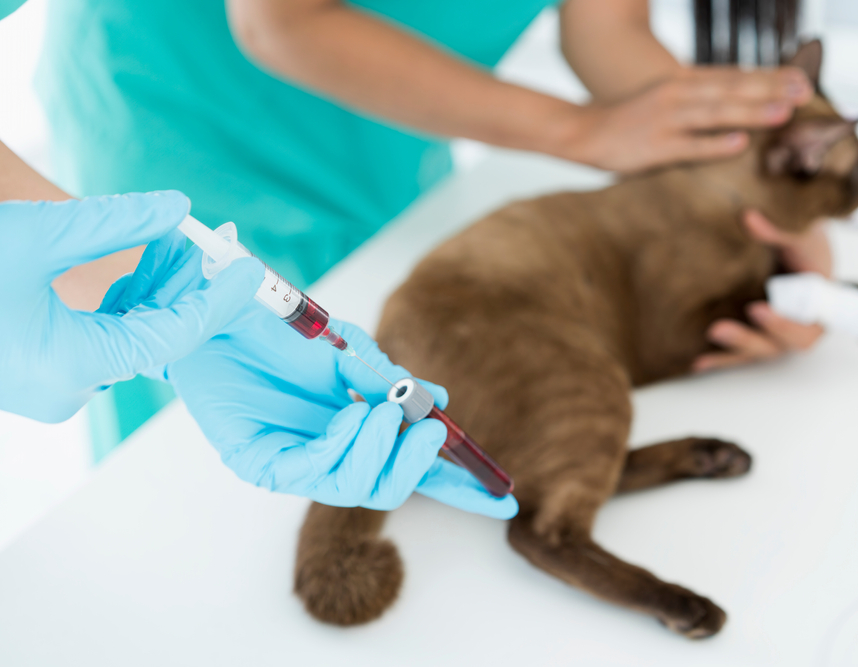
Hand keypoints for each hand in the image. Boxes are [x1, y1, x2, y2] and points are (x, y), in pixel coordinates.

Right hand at [0, 193, 261, 422]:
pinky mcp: (38, 372)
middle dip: (184, 285)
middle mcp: (66, 388)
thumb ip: (113, 223)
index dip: (217, 298)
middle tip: (211, 243)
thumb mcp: (36, 235)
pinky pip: (98, 339)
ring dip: (152, 289)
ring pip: (126, 335)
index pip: (176, 334)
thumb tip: (177, 206)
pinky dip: (121, 304)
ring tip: (174, 240)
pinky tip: (138, 263)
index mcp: (73, 368)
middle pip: (155, 334)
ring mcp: (50, 384)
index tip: (248, 268)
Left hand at [136, 262, 517, 517]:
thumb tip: (443, 404)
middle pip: (390, 490)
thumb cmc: (278, 332)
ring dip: (380, 450)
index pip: (413, 467)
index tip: (503, 498)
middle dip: (418, 467)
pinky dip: (345, 445)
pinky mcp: (260, 463)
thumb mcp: (347, 350)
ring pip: (355, 488)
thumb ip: (388, 379)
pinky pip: (314, 472)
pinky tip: (353, 413)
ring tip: (383, 411)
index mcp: (357, 432)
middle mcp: (330, 454)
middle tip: (432, 433)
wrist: (217, 312)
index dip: (459, 485)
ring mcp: (296, 463)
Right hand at [558, 66, 812, 172]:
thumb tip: (736, 113)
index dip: (768, 77)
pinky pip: (689, 147)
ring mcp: (666, 121)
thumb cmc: (629, 120)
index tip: (802, 81)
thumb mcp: (665, 100)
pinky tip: (739, 145)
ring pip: (715, 114)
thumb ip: (697, 101)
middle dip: (770, 91)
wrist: (582, 131)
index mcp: (682, 83)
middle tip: (806, 94)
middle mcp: (678, 95)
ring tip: (782, 114)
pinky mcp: (654, 148)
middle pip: (731, 90)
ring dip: (751, 112)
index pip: (732, 76)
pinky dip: (714, 145)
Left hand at [692, 210, 829, 372]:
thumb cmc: (807, 245)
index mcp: (818, 305)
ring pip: (756, 350)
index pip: (804, 326)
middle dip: (747, 340)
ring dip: (731, 349)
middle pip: (776, 345)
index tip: (755, 310)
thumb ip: (778, 229)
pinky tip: (696, 362)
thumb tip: (747, 217)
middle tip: (718, 329)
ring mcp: (774, 332)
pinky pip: (739, 352)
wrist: (800, 251)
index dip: (781, 324)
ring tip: (706, 338)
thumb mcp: (800, 233)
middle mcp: (797, 325)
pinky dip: (719, 358)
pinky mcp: (755, 332)